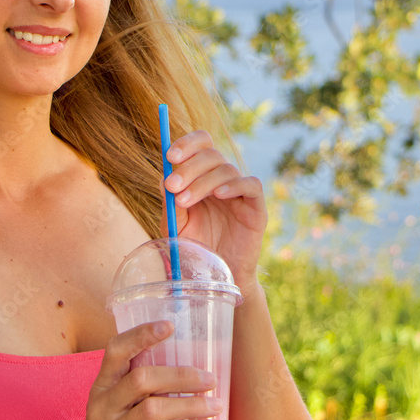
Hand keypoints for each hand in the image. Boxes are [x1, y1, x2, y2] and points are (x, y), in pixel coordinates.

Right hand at [63, 321, 220, 419]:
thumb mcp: (113, 405)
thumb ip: (137, 385)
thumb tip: (189, 361)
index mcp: (101, 387)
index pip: (115, 351)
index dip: (141, 335)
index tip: (169, 325)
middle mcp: (102, 408)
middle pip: (142, 379)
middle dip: (182, 376)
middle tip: (210, 379)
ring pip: (154, 411)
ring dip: (191, 407)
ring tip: (216, 407)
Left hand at [159, 130, 266, 297]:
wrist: (216, 276)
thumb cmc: (195, 249)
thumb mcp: (175, 225)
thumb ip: (170, 202)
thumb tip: (163, 177)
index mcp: (202, 176)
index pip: (201, 144)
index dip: (188, 143)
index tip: (170, 155)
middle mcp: (222, 179)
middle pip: (211, 154)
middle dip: (188, 167)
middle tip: (172, 185)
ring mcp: (240, 192)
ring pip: (226, 169)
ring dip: (202, 182)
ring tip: (185, 201)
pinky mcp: (256, 207)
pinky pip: (251, 185)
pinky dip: (235, 185)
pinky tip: (220, 195)